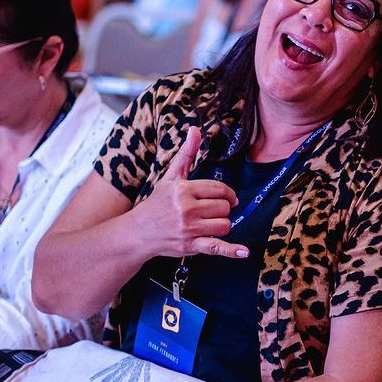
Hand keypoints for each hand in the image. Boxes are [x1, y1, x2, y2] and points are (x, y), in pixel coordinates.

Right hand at [129, 126, 247, 259]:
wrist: (138, 232)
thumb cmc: (157, 203)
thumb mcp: (171, 177)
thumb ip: (186, 154)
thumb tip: (195, 129)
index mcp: (183, 190)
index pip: (220, 189)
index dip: (227, 194)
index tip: (226, 198)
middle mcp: (186, 209)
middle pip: (225, 207)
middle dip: (222, 209)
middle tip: (209, 212)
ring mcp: (188, 228)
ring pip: (225, 224)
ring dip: (221, 225)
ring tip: (208, 224)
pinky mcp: (190, 246)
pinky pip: (216, 247)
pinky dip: (231, 250)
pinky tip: (243, 252)